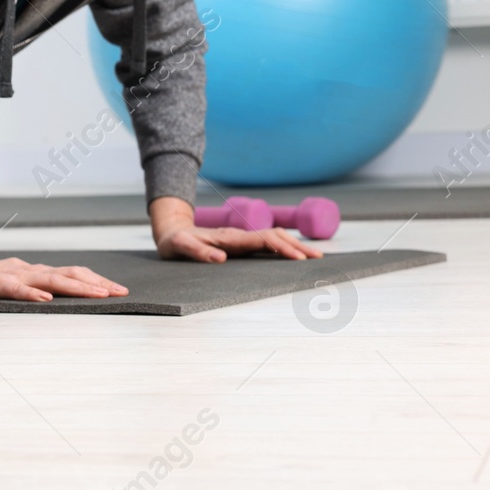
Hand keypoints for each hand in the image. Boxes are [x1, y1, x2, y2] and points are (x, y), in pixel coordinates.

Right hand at [0, 245, 127, 301]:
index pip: (73, 273)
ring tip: (98, 294)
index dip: (96, 280)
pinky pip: (16, 288)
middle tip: (119, 292)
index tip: (118, 290)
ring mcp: (14, 276)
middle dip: (96, 283)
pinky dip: (32, 292)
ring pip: (50, 279)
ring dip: (77, 287)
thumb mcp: (15, 284)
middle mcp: (30, 271)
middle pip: (69, 274)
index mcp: (36, 273)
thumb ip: (35, 288)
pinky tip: (45, 298)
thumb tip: (59, 297)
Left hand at [150, 196, 323, 262]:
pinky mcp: (240, 243)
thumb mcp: (179, 247)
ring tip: (314, 256)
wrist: (171, 231)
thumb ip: (197, 251)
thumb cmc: (175, 242)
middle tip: (318, 259)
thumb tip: (220, 258)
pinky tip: (294, 255)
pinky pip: (267, 243)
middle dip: (297, 246)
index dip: (282, 248)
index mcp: (230, 238)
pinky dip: (284, 247)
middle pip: (275, 237)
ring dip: (294, 245)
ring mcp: (241, 239)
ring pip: (274, 238)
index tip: (298, 258)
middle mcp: (239, 236)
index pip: (262, 240)